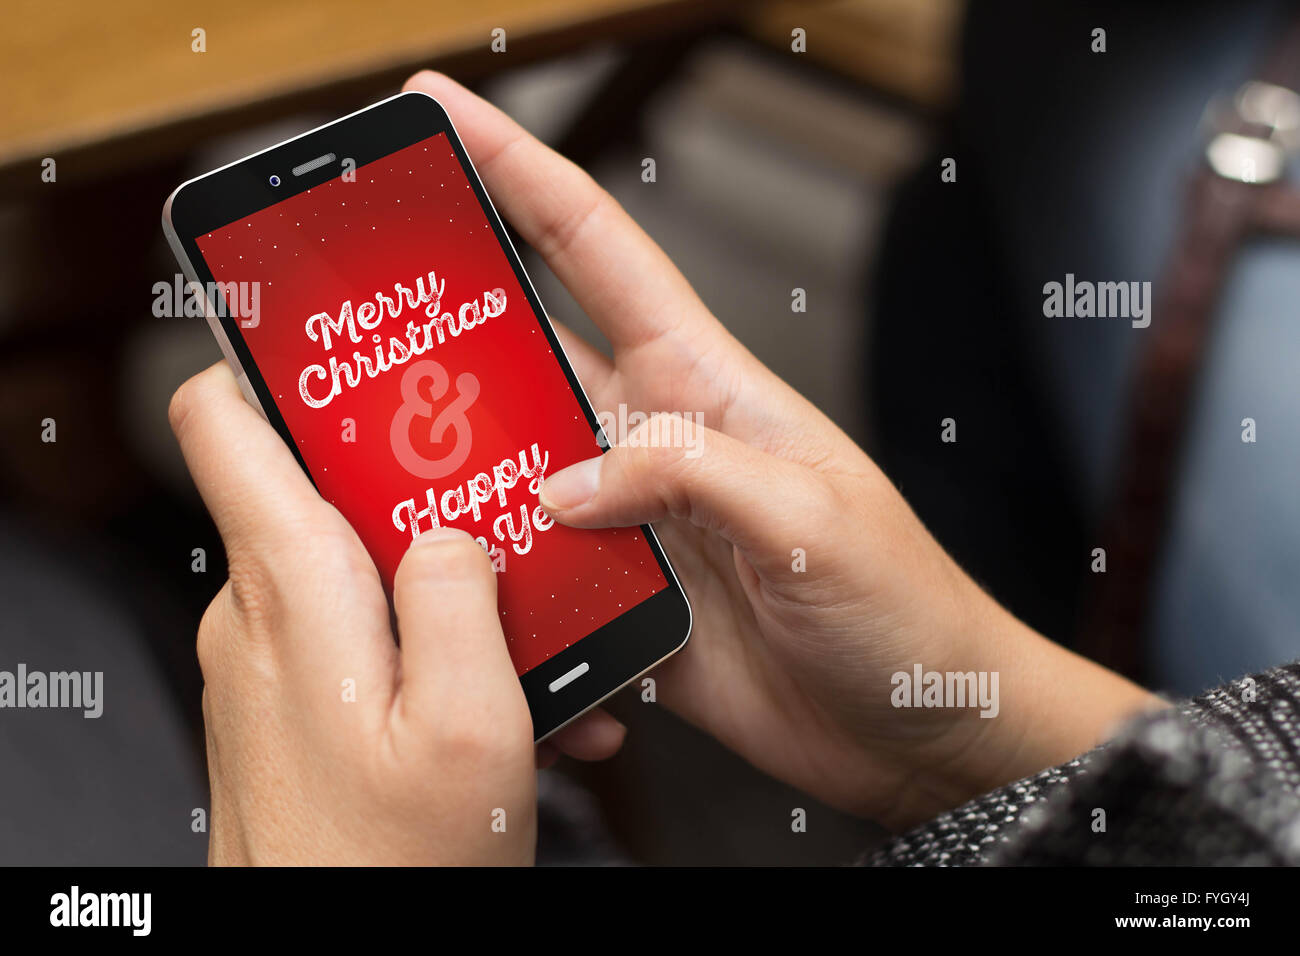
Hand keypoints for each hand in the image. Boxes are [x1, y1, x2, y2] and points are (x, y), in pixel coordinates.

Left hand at [169, 363, 621, 863]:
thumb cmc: (387, 867)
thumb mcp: (469, 725)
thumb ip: (460, 597)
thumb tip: (452, 530)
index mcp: (292, 589)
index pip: (224, 417)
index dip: (272, 356)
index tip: (338, 332)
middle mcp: (261, 613)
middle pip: (320, 481)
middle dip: (418, 483)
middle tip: (499, 500)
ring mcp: (270, 659)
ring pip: (355, 564)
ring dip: (445, 583)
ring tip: (525, 629)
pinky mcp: (291, 701)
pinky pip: (358, 633)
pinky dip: (427, 644)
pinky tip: (499, 693)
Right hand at [402, 72, 1164, 828]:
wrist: (918, 726)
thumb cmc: (902, 605)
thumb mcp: (811, 517)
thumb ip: (690, 475)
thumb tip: (568, 483)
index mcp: (703, 384)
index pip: (594, 246)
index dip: (515, 168)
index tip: (439, 115)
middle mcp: (653, 441)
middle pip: (525, 355)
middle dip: (440, 326)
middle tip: (344, 323)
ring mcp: (631, 524)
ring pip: (510, 472)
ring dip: (449, 476)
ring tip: (369, 478)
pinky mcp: (622, 602)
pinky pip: (534, 580)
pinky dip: (495, 593)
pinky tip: (463, 612)